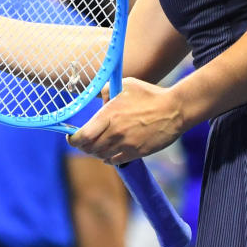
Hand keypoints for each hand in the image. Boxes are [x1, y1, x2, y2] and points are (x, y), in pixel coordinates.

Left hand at [68, 78, 183, 163]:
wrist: (175, 109)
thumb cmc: (149, 95)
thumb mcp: (125, 85)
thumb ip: (106, 91)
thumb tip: (95, 97)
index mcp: (109, 115)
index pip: (82, 136)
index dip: (73, 139)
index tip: (70, 136)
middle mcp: (115, 132)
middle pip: (89, 148)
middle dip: (83, 146)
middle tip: (82, 142)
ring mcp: (126, 144)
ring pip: (101, 156)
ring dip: (96, 152)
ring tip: (97, 146)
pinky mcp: (137, 152)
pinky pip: (116, 161)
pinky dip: (109, 159)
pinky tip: (109, 153)